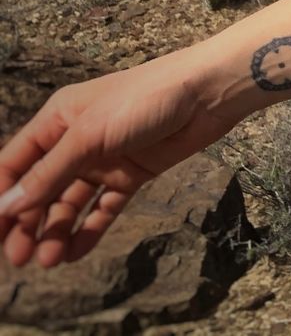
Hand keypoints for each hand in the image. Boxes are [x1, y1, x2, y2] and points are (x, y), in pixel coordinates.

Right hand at [0, 55, 245, 267]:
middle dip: (26, 223)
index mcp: (57, 121)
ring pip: (70, 202)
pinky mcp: (132, 173)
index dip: (0, 197)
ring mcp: (105, 159)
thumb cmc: (145, 99)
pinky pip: (104, 206)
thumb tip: (6, 207)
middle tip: (18, 258)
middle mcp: (76, 141)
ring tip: (49, 259)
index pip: (14, 164)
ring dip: (56, 230)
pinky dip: (89, 228)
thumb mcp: (90, 135)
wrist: (207, 93)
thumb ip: (49, 173)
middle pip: (40, 188)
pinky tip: (75, 251)